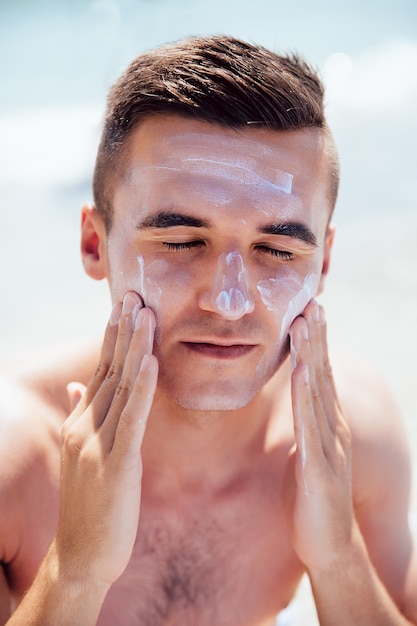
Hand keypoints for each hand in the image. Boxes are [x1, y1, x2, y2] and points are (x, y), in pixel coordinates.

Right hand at [55, 291, 157, 588]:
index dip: (114, 337)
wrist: (81, 553)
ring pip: (121, 385)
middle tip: (134, 294)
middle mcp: (87, 425)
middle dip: (122, 331)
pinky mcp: (117, 462)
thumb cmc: (89, 503)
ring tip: (144, 313)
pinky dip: (142, 387)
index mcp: (84, 421)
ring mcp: (99, 442)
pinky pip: (132, 417)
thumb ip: (79, 414)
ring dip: (134, 347)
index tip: (124, 306)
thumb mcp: (83, 452)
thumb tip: (77, 383)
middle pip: (110, 369)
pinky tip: (150, 361)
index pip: (102, 370)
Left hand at [287, 299, 353, 572]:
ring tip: (304, 323)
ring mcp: (329, 446)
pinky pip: (311, 425)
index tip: (307, 310)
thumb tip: (293, 409)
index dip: (314, 343)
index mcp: (324, 424)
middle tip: (311, 301)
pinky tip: (302, 370)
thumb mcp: (304, 454)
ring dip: (311, 355)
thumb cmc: (310, 498)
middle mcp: (331, 428)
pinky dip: (306, 395)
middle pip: (322, 375)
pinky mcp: (319, 468)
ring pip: (318, 392)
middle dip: (316, 338)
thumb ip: (303, 429)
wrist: (328, 545)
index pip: (319, 376)